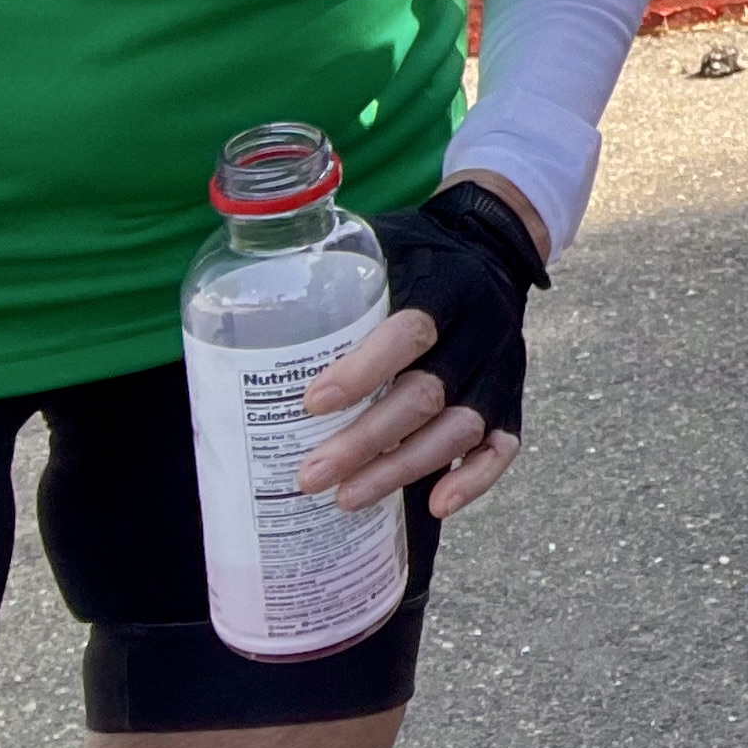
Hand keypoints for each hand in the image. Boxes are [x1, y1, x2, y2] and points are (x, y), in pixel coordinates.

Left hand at [298, 175, 548, 518]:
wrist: (494, 246)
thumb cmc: (418, 252)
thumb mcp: (381, 244)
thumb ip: (329, 272)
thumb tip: (235, 315)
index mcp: (445, 288)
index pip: (409, 333)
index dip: (362, 372)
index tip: (312, 404)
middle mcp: (481, 330)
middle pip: (427, 394)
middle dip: (367, 441)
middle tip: (311, 476)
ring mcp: (501, 367)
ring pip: (460, 428)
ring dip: (403, 468)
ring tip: (347, 498)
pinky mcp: (511, 396)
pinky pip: (504, 444)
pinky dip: (476, 478)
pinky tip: (437, 504)